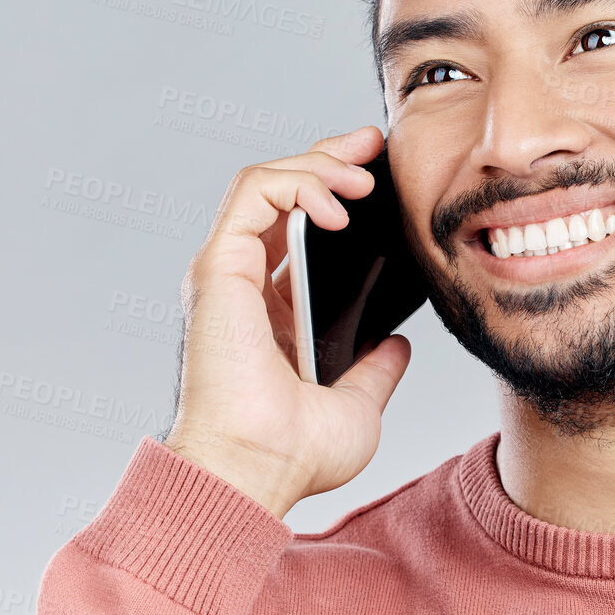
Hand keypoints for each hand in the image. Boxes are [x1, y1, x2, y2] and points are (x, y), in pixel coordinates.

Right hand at [162, 126, 410, 518]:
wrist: (256, 471)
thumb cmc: (291, 455)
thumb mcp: (356, 405)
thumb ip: (374, 370)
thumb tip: (396, 346)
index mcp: (272, 313)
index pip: (297, 228)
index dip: (334, 189)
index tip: (379, 173)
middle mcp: (245, 286)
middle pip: (280, 192)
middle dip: (328, 156)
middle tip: (375, 143)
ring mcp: (228, 273)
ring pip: (264, 180)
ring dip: (318, 163)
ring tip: (363, 174)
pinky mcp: (218, 267)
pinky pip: (252, 193)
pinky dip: (296, 181)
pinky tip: (337, 202)